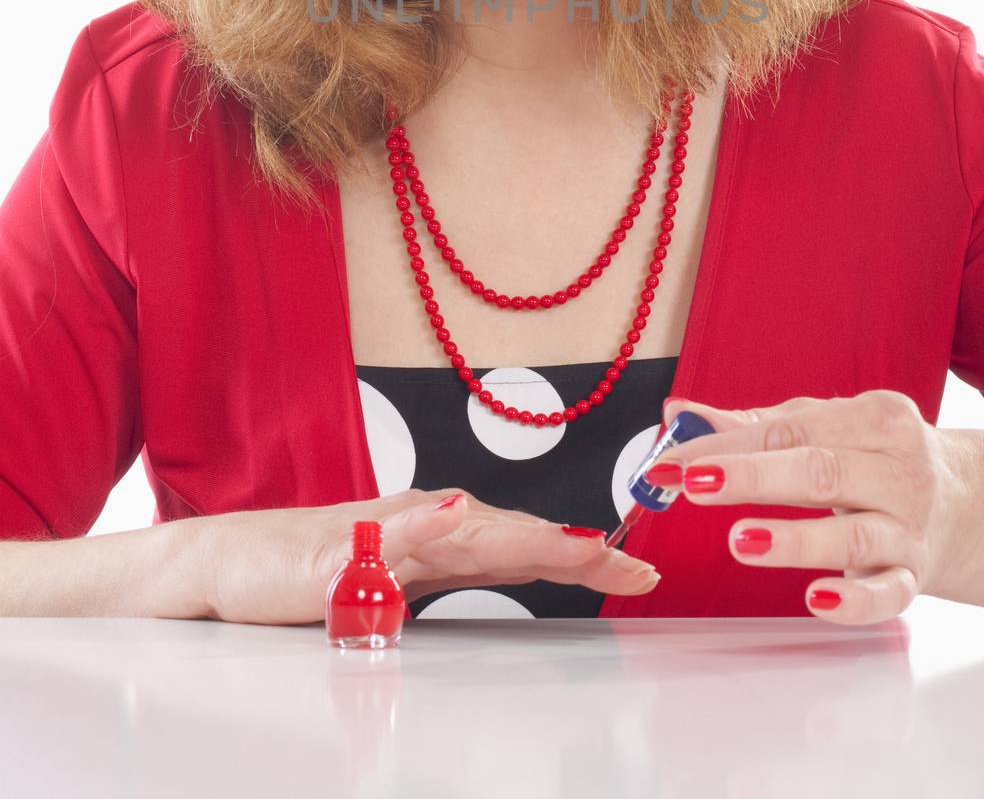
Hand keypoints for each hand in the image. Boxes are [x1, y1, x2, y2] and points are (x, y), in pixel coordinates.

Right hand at [199, 489, 659, 623]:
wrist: (232, 561)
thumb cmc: (321, 568)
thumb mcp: (408, 577)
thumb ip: (460, 568)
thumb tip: (529, 562)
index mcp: (447, 536)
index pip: (530, 547)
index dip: (586, 559)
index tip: (641, 575)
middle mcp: (426, 523)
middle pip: (514, 539)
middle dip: (577, 554)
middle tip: (634, 569)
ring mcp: (385, 533)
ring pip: (467, 535)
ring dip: (525, 538)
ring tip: (579, 547)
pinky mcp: (340, 551)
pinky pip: (386, 540)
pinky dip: (422, 528)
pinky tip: (454, 517)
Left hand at [652, 389, 966, 623]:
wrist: (967, 502)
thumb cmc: (876, 457)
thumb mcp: (826, 426)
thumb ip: (753, 425)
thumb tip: (679, 416)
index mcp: (875, 417)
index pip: (789, 430)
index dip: (726, 446)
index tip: (673, 462)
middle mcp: (898, 468)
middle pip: (820, 471)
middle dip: (752, 477)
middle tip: (694, 486)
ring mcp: (910, 527)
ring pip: (852, 534)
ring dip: (795, 539)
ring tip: (739, 541)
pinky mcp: (916, 577)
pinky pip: (888, 594)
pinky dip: (854, 601)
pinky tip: (815, 600)